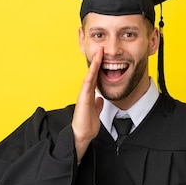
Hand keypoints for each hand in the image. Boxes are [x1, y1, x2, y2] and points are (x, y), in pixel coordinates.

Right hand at [72, 47, 103, 161]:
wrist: (82, 135)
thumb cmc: (87, 125)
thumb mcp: (96, 113)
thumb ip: (98, 105)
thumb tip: (100, 99)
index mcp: (89, 96)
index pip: (94, 79)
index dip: (99, 68)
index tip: (103, 58)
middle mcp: (86, 93)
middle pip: (92, 74)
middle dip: (97, 62)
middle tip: (101, 49)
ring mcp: (84, 95)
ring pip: (89, 76)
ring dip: (94, 64)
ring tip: (99, 53)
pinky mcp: (83, 99)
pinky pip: (88, 84)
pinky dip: (91, 74)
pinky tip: (95, 66)